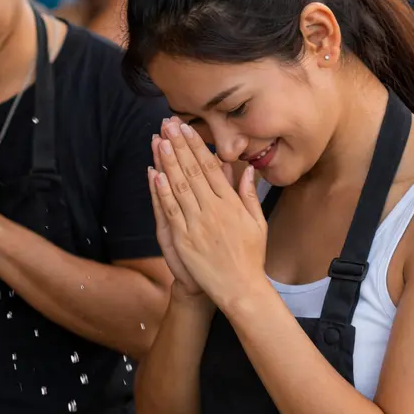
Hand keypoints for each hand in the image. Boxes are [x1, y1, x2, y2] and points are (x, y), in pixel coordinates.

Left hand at [150, 120, 268, 312]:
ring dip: (168, 161)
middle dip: (180, 145)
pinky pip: (171, 211)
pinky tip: (155, 173)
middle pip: (193, 171)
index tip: (188, 129)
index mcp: (231, 204)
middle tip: (169, 124)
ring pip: (180, 186)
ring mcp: (197, 224)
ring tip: (160, 140)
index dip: (198, 147)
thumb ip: (249, 195)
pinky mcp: (184, 239)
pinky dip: (162, 192)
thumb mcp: (257, 223)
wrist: (239, 288)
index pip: (212, 168)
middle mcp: (214, 210)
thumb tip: (248, 170)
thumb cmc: (249, 256)